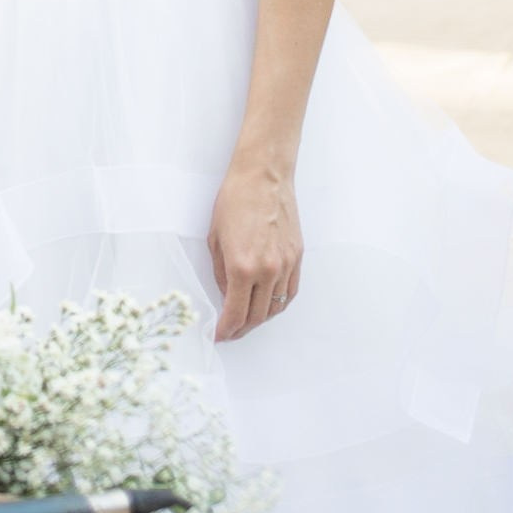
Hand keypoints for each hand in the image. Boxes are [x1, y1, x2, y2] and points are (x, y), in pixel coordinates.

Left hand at [206, 160, 302, 341]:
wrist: (264, 177)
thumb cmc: (235, 200)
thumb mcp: (215, 238)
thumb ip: (220, 272)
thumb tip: (226, 294)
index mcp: (242, 267)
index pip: (235, 313)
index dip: (226, 329)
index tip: (220, 335)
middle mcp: (267, 271)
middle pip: (257, 316)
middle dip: (242, 329)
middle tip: (231, 332)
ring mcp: (286, 265)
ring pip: (276, 307)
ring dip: (261, 319)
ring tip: (248, 321)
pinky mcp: (297, 257)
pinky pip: (290, 292)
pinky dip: (279, 304)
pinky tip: (268, 305)